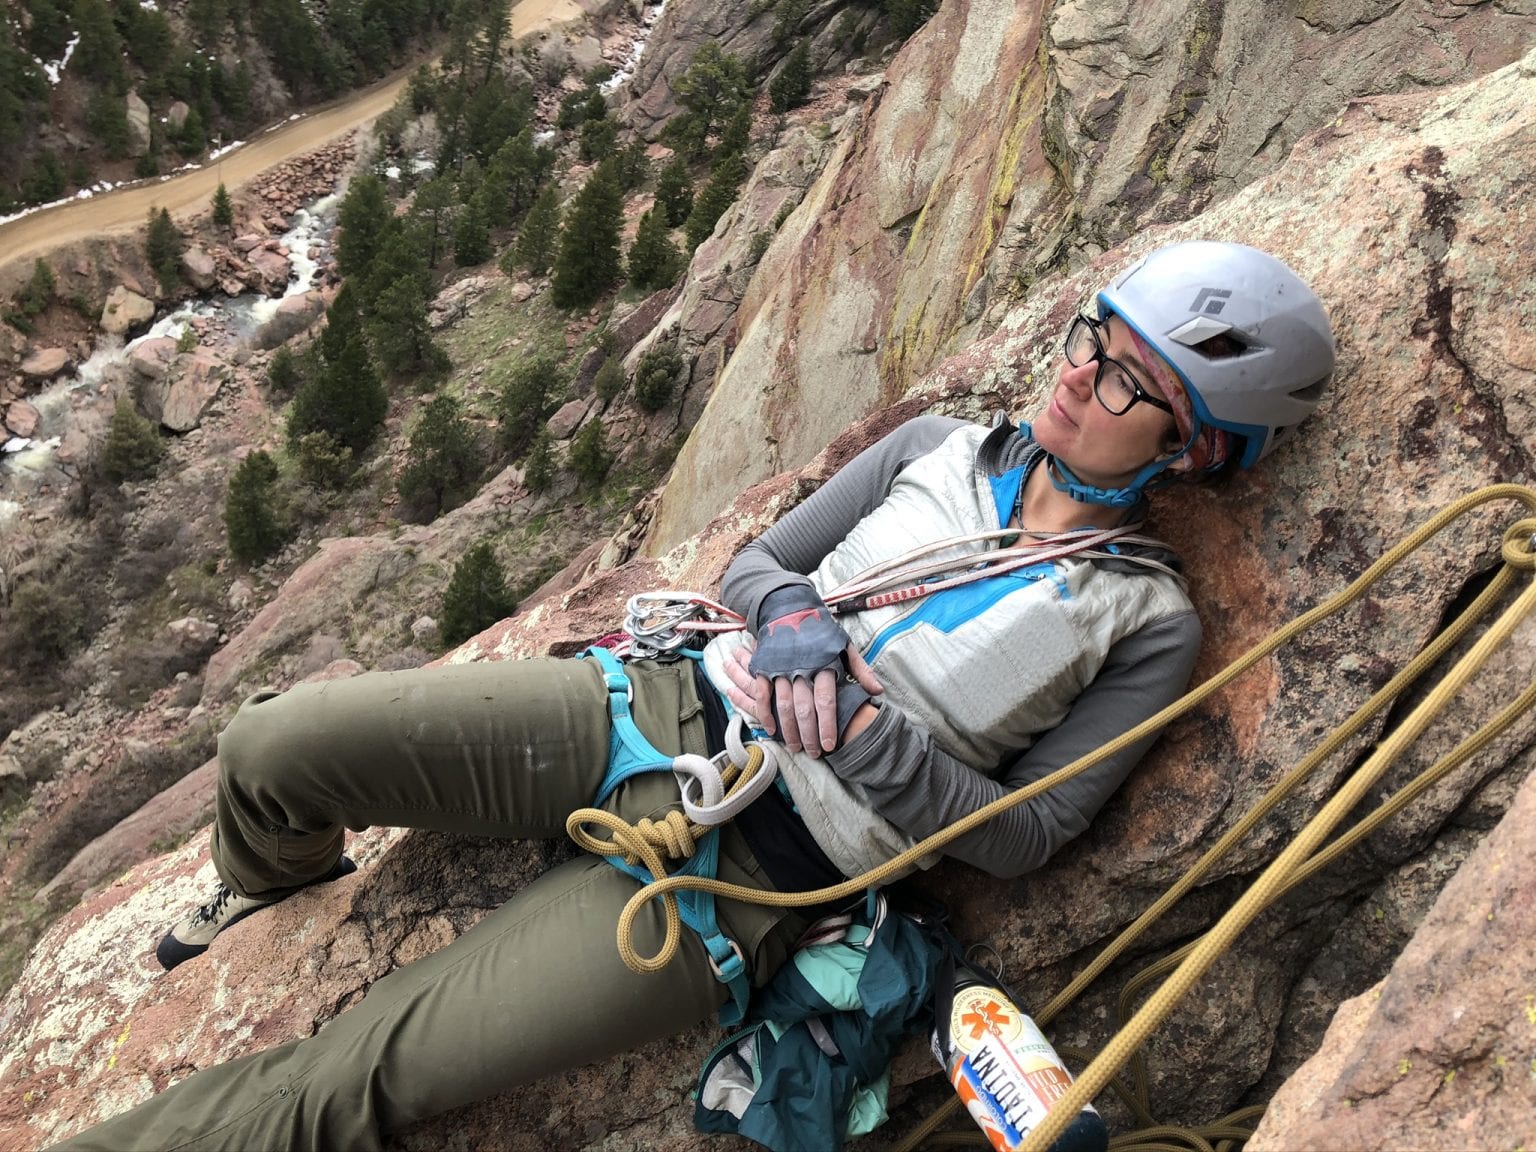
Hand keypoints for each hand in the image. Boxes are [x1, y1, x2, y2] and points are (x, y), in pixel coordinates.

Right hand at [723, 641, 881, 757]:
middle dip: (809, 734)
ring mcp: (781, 668)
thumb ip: (861, 670)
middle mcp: (802, 668)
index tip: (830, 745)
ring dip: (789, 730)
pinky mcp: (764, 668)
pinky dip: (766, 713)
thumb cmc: (821, 632)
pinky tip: (772, 730)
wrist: (790, 609)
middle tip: (814, 753)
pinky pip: (763, 695)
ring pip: (784, 705)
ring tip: (796, 747)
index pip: (826, 701)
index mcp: (824, 664)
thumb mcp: (845, 646)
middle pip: (804, 708)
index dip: (828, 724)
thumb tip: (877, 691)